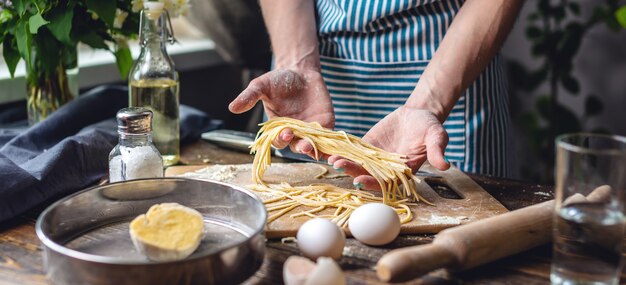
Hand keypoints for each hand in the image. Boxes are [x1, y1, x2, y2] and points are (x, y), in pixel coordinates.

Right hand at [229, 68, 334, 152]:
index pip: (278, 141)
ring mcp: (311, 131)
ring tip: (320, 147)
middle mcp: (294, 134)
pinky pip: (329, 138)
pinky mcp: (326, 125)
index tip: (285, 132)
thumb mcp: (261, 86)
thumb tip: (232, 107)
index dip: (282, 139)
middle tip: (304, 144)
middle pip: (297, 147)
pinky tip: (336, 145)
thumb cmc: (278, 80)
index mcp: (277, 128)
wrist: (300, 71)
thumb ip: (249, 97)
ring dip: (318, 149)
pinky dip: (332, 143)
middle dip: (301, 146)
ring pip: (314, 146)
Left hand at [328, 106, 449, 189]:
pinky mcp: (366, 146)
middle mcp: (385, 168)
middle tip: (339, 165)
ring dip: (344, 161)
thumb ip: (437, 150)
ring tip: (331, 158)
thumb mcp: (437, 135)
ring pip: (356, 163)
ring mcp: (374, 158)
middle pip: (366, 174)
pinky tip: (327, 148)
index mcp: (402, 171)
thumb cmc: (430, 127)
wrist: (419, 113)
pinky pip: (351, 150)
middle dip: (352, 171)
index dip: (372, 183)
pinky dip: (340, 149)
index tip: (360, 180)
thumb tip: (445, 165)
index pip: (385, 182)